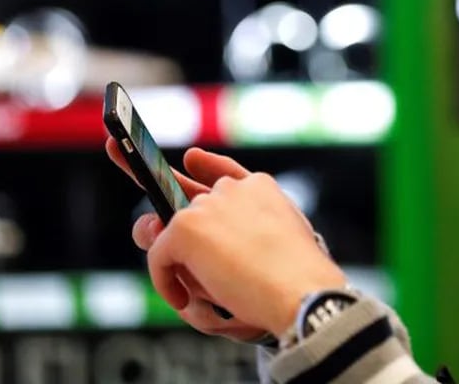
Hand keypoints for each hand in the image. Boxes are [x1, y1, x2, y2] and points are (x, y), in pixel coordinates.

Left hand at [144, 150, 346, 335]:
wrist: (300, 290)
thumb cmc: (293, 278)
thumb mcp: (271, 247)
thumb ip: (237, 232)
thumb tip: (179, 230)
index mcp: (260, 188)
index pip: (225, 172)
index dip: (206, 166)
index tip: (191, 159)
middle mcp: (232, 188)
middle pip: (192, 207)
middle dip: (192, 239)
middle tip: (196, 274)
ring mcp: (207, 204)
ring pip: (173, 232)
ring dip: (178, 261)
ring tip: (193, 293)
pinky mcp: (186, 227)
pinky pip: (158, 254)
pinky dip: (164, 280)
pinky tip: (183, 299)